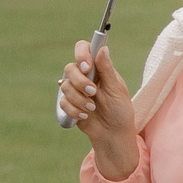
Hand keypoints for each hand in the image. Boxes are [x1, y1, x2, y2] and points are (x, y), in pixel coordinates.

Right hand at [61, 41, 138, 178]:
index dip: (81, 54)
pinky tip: (85, 116)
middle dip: (80, 82)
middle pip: (70, 68)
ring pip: (65, 86)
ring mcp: (76, 90)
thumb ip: (107, 70)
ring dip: (79, 99)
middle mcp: (85, 76)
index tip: (86, 67)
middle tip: (93, 93)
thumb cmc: (120, 110)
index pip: (84, 49)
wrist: (112, 134)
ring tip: (92, 109)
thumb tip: (103, 49)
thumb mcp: (116, 90)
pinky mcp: (69, 103)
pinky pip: (63, 102)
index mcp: (98, 68)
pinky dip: (74, 110)